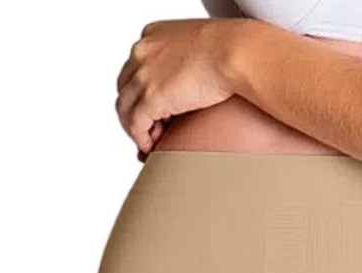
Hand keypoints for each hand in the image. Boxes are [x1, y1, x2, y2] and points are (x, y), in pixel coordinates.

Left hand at [116, 19, 237, 156]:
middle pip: (126, 88)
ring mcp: (143, 75)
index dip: (141, 91)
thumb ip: (186, 62)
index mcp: (152, 37)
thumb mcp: (199, 48)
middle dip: (135, 110)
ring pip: (125, 108)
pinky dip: (141, 139)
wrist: (236, 53)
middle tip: (151, 128)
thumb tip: (192, 83)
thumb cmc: (231, 50)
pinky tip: (153, 147)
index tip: (154, 108)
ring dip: (136, 127)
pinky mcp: (150, 98)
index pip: (135, 68)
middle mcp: (142, 53)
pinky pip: (135, 125)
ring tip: (152, 140)